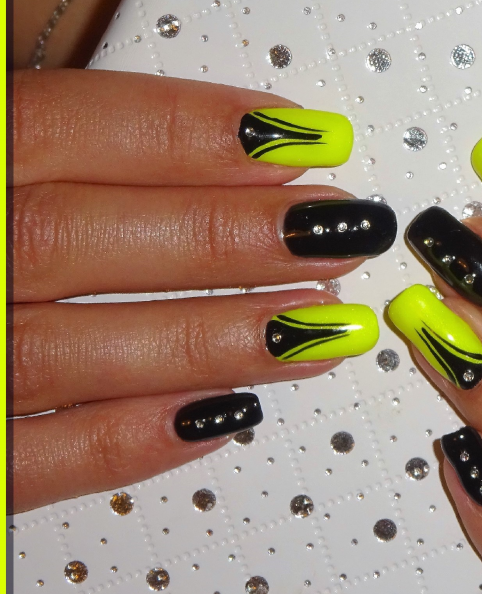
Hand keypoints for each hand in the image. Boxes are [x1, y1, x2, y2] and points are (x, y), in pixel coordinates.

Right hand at [10, 70, 395, 511]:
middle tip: (338, 231)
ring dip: (212, 339)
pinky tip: (229, 415)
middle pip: (72, 237)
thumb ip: (62, 147)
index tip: (301, 137)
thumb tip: (238, 146)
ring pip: (66, 352)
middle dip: (225, 235)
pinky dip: (130, 442)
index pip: (55, 125)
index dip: (186, 131)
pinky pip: (26, 468)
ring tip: (322, 325)